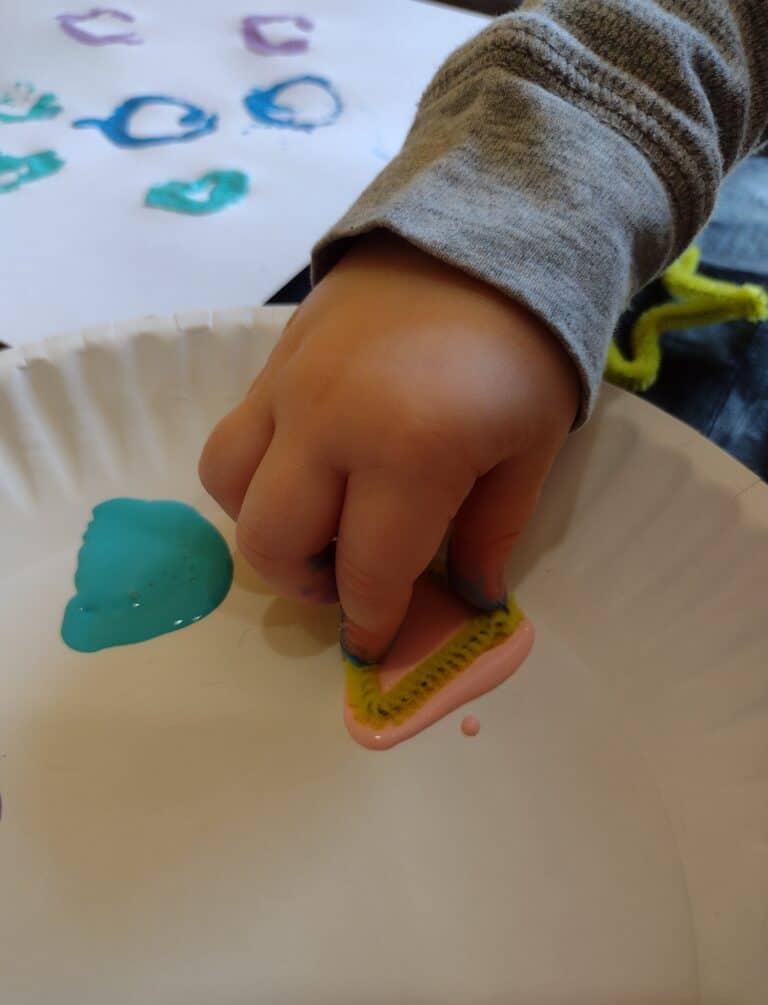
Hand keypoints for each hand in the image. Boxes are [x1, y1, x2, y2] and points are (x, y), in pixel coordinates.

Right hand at [199, 232, 579, 661]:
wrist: (488, 230)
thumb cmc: (526, 348)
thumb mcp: (531, 448)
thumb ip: (493, 532)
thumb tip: (468, 599)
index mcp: (408, 455)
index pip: (367, 572)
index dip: (372, 620)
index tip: (376, 638)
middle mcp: (329, 426)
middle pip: (271, 542)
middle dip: (306, 585)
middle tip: (349, 581)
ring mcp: (289, 388)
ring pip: (229, 487)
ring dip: (267, 526)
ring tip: (319, 523)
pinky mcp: (272, 359)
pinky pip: (234, 434)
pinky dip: (257, 474)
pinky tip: (310, 466)